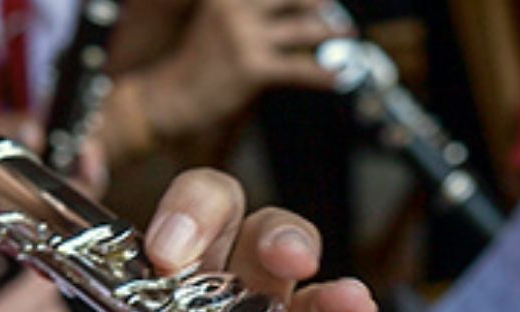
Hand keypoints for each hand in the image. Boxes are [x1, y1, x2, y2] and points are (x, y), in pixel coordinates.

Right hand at [134, 0, 348, 141]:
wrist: (173, 95)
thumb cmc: (202, 61)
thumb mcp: (221, 20)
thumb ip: (253, 11)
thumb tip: (294, 12)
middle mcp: (234, 7)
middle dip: (320, 3)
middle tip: (337, 8)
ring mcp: (243, 36)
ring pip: (303, 29)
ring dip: (330, 32)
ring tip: (347, 36)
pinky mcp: (252, 67)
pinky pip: (299, 68)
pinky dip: (322, 73)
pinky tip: (337, 77)